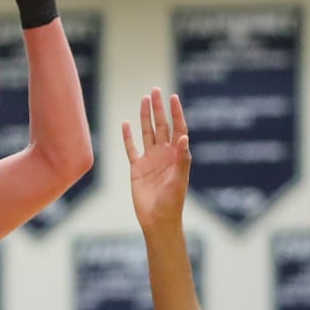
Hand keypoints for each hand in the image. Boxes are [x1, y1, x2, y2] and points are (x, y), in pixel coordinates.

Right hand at [122, 88, 190, 230]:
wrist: (157, 218)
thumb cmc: (173, 201)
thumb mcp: (180, 179)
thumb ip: (183, 158)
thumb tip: (184, 137)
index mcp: (177, 155)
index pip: (178, 128)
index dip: (176, 113)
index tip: (173, 97)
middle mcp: (164, 154)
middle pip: (161, 126)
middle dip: (159, 108)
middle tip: (155, 90)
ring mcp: (149, 159)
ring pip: (147, 132)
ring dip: (145, 116)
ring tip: (144, 99)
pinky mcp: (136, 167)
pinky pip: (131, 148)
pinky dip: (128, 136)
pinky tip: (125, 123)